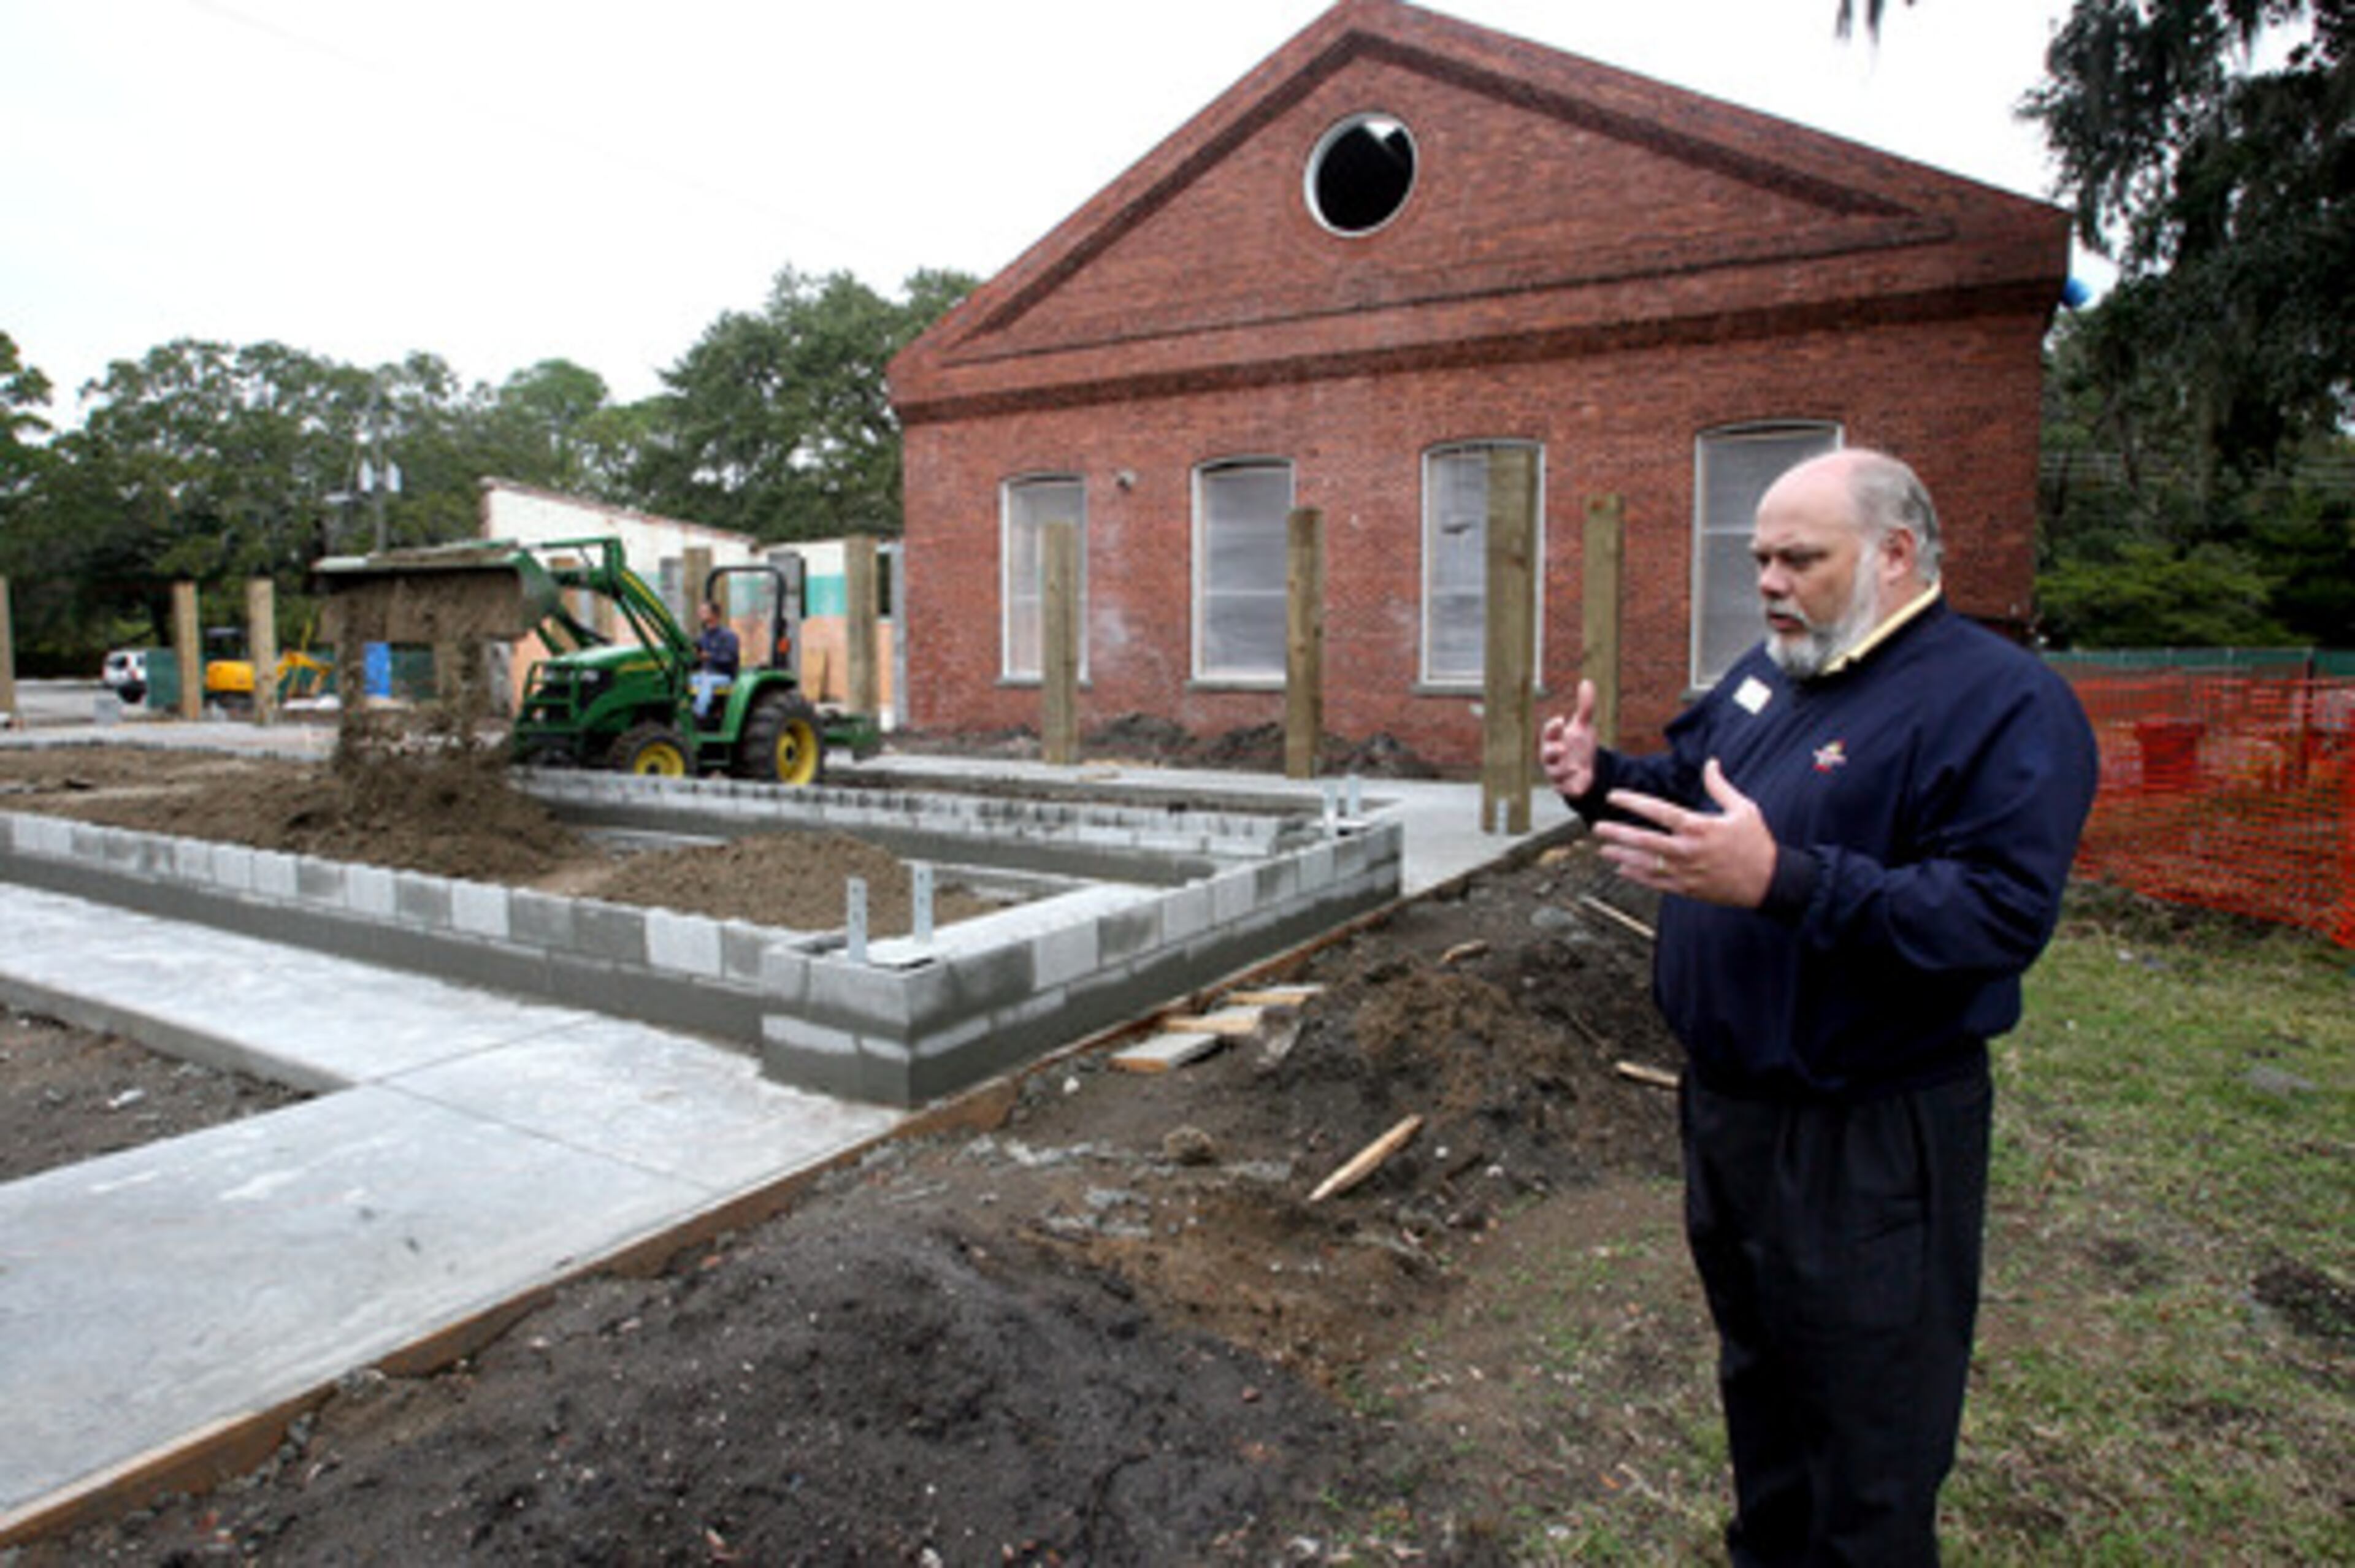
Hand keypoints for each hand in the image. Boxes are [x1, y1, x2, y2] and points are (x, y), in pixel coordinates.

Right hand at [1538, 680, 1600, 797]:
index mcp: (1554, 739)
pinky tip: (1580, 782)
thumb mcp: (1583, 726)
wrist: (1585, 769)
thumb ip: (1585, 707)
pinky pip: (1565, 788)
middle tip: (1562, 748)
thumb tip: (1587, 682)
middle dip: (1552, 751)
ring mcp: (1556, 772)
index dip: (1553, 727)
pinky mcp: (1564, 787)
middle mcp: (1551, 756)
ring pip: (1555, 773)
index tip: (1562, 720)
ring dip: (1565, 770)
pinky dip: (1571, 786)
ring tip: (1577, 767)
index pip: (1549, 732)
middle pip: (1547, 754)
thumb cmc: (1578, 744)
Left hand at [1593, 758, 1776, 907]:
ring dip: (1620, 855)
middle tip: (1596, 827)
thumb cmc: (1756, 842)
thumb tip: (1711, 762)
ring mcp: (1685, 872)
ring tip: (1602, 848)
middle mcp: (1688, 850)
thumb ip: (1720, 786)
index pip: (1658, 811)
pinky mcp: (1686, 889)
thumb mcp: (1743, 808)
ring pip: (1644, 863)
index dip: (1632, 802)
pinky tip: (1621, 868)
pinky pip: (1654, 882)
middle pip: (1643, 840)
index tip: (1613, 796)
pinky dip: (1635, 875)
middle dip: (1616, 832)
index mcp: (1699, 827)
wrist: (1768, 882)